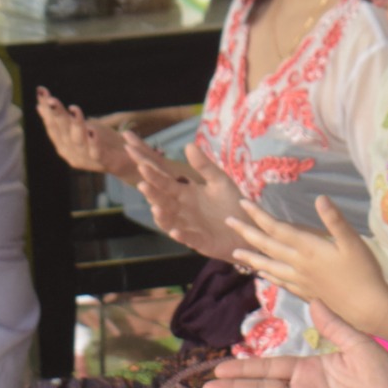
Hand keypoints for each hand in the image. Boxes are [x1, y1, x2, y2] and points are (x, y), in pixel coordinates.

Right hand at [34, 88, 134, 176]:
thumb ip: (62, 118)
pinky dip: (93, 142)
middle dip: (58, 115)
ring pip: (78, 140)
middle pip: (63, 132)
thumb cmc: (100, 141)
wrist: (124, 160)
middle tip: (53, 100)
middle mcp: (71, 152)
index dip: (47, 109)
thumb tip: (40, 104)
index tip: (42, 92)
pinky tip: (92, 130)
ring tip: (74, 109)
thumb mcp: (79, 126)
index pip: (52, 125)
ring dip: (76, 125)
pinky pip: (96, 152)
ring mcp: (86, 158)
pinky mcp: (103, 161)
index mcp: (63, 144)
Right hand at [128, 136, 244, 260]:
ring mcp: (189, 226)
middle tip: (142, 184)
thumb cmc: (232, 203)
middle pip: (163, 200)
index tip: (138, 161)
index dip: (151, 172)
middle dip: (152, 193)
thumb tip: (188, 144)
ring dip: (162, 216)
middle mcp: (182, 210)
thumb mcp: (219, 181)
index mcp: (185, 193)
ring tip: (156, 208)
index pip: (164, 181)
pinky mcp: (200, 242)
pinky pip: (189, 239)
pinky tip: (176, 232)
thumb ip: (204, 166)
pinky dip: (181, 236)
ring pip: (169, 221)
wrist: (248, 227)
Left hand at [227, 194, 387, 334]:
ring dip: (251, 258)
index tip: (241, 203)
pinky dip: (269, 276)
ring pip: (269, 266)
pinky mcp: (306, 292)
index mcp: (308, 249)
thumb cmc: (363, 272)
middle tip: (227, 222)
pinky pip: (281, 282)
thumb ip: (335, 220)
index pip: (277, 229)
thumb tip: (320, 197)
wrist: (367, 308)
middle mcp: (299, 264)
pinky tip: (263, 275)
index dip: (258, 215)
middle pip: (267, 246)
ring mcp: (301, 280)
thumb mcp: (354, 242)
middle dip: (247, 232)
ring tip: (235, 253)